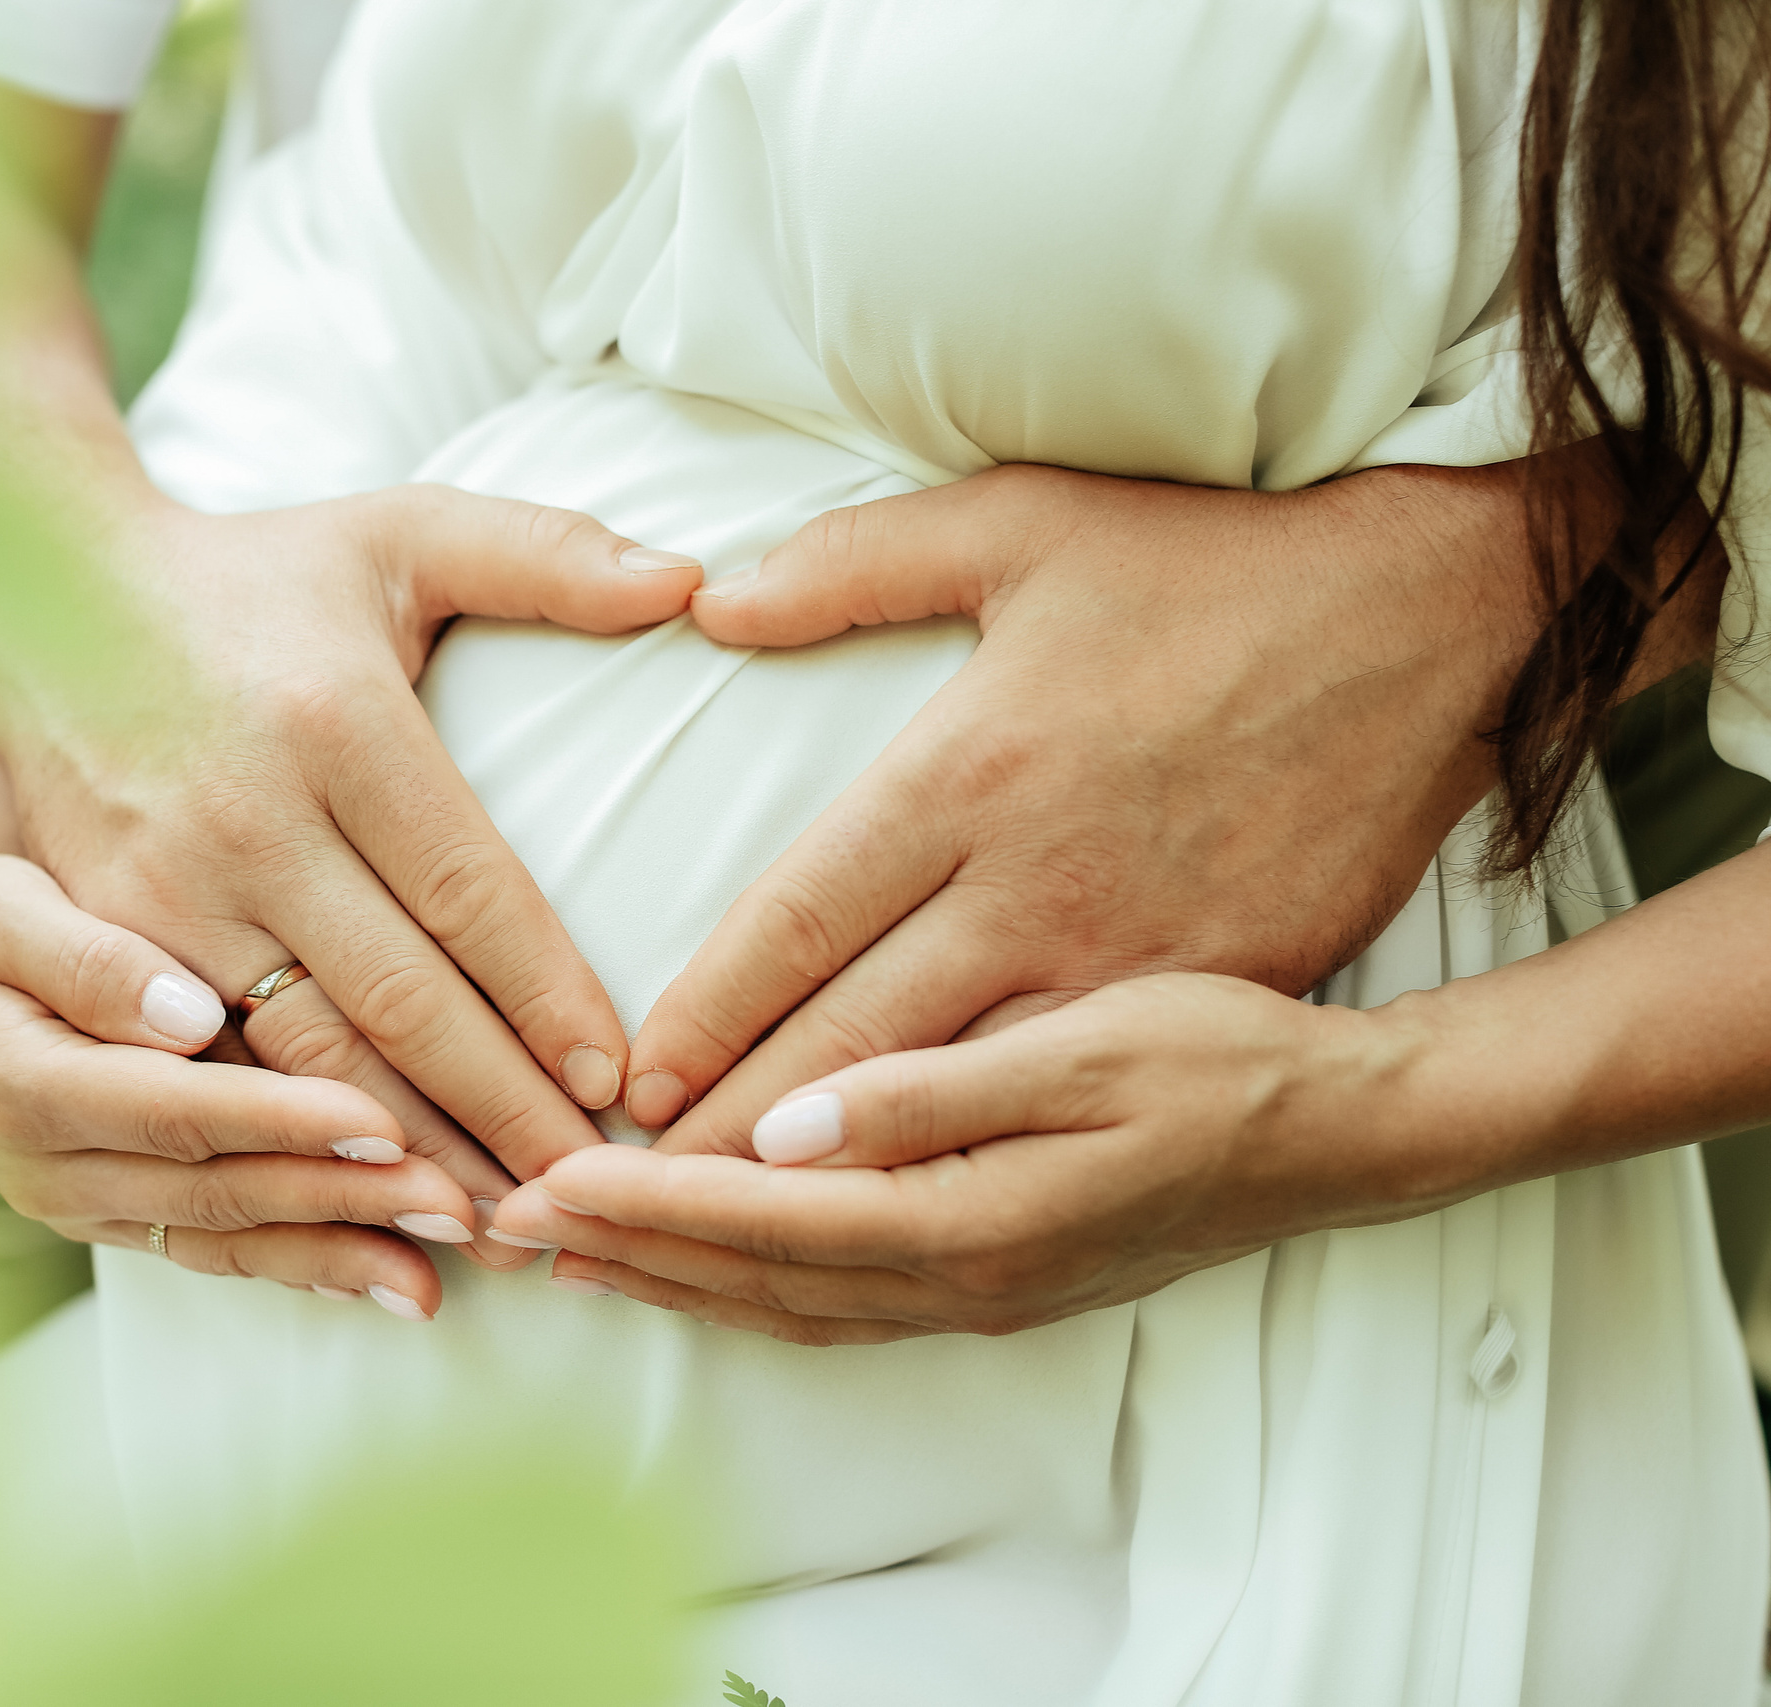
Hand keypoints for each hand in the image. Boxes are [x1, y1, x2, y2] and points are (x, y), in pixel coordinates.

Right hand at [0, 485, 702, 1181]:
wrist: (42, 596)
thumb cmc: (256, 575)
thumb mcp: (400, 533)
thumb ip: (546, 552)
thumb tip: (693, 577)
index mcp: (338, 725)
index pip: (469, 891)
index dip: (547, 996)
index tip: (619, 1082)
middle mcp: (248, 821)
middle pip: (397, 1001)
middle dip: (499, 1112)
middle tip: (584, 1195)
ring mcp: (166, 893)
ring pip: (306, 1059)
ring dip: (403, 1156)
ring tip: (495, 1226)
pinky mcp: (111, 940)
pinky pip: (215, 1069)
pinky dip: (292, 1145)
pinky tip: (361, 1198)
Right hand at [0, 750, 543, 1322]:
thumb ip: (78, 955)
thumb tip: (182, 1014)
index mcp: (9, 1079)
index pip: (161, 1108)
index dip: (273, 1120)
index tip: (381, 1117)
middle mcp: (42, 1164)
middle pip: (209, 1188)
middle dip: (338, 1199)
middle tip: (457, 1200)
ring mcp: (83, 1199)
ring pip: (223, 1232)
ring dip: (342, 1246)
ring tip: (451, 1249)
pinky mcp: (121, 1211)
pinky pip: (219, 1248)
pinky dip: (308, 1262)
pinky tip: (396, 1276)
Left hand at [495, 974, 1448, 1342]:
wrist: (1341, 1132)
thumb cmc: (1225, 1065)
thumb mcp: (1087, 1050)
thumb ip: (931, 1095)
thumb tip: (790, 1131)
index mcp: (968, 1216)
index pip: (761, 1218)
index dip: (644, 1205)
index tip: (545, 1182)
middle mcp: (960, 1276)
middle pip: (754, 1279)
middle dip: (629, 1257)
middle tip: (516, 1229)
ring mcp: (979, 1292)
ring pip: (789, 1303)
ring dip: (680, 1283)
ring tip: (582, 1255)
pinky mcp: (995, 1281)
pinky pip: (837, 1304)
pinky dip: (751, 1288)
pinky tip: (713, 1265)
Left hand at [623, 460, 1542, 1148]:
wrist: (1432, 623)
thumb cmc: (1215, 567)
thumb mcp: (1022, 523)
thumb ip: (851, 563)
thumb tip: (714, 603)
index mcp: (965, 777)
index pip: (796, 922)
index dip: (706, 1012)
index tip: (636, 1083)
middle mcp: (1032, 885)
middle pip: (850, 1038)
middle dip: (736, 1130)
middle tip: (647, 1195)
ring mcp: (1129, 951)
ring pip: (953, 1091)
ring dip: (838, 1170)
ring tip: (743, 1226)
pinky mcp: (1213, 982)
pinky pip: (1076, 1088)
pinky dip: (986, 1154)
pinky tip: (921, 1201)